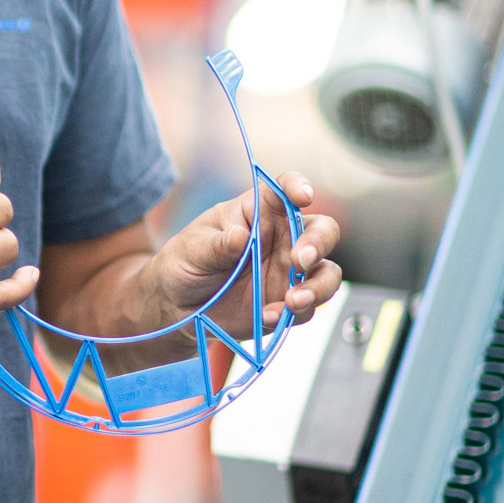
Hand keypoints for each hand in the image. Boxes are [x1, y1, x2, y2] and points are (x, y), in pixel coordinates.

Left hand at [140, 171, 340, 342]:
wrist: (177, 308)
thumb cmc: (184, 264)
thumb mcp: (191, 250)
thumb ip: (217, 245)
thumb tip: (240, 236)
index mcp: (258, 213)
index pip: (284, 190)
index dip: (297, 187)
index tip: (303, 196)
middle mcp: (282, 239)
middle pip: (321, 230)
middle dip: (319, 242)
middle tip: (301, 260)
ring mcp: (288, 272)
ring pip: (326, 272)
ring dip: (318, 285)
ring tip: (293, 300)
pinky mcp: (287, 303)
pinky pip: (307, 307)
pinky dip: (296, 313)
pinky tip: (270, 315)